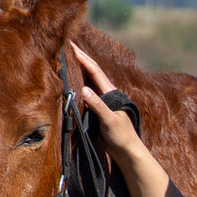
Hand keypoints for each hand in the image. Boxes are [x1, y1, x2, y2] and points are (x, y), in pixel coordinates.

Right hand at [73, 45, 142, 161]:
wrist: (128, 152)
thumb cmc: (122, 137)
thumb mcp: (110, 121)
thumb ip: (98, 106)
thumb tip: (84, 90)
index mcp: (111, 93)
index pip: (94, 71)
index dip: (83, 58)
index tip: (71, 46)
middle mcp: (107, 94)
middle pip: (92, 71)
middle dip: (81, 58)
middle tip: (68, 44)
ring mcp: (103, 101)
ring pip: (89, 81)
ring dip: (79, 68)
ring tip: (68, 57)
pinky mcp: (98, 110)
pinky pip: (86, 92)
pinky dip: (78, 83)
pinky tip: (72, 81)